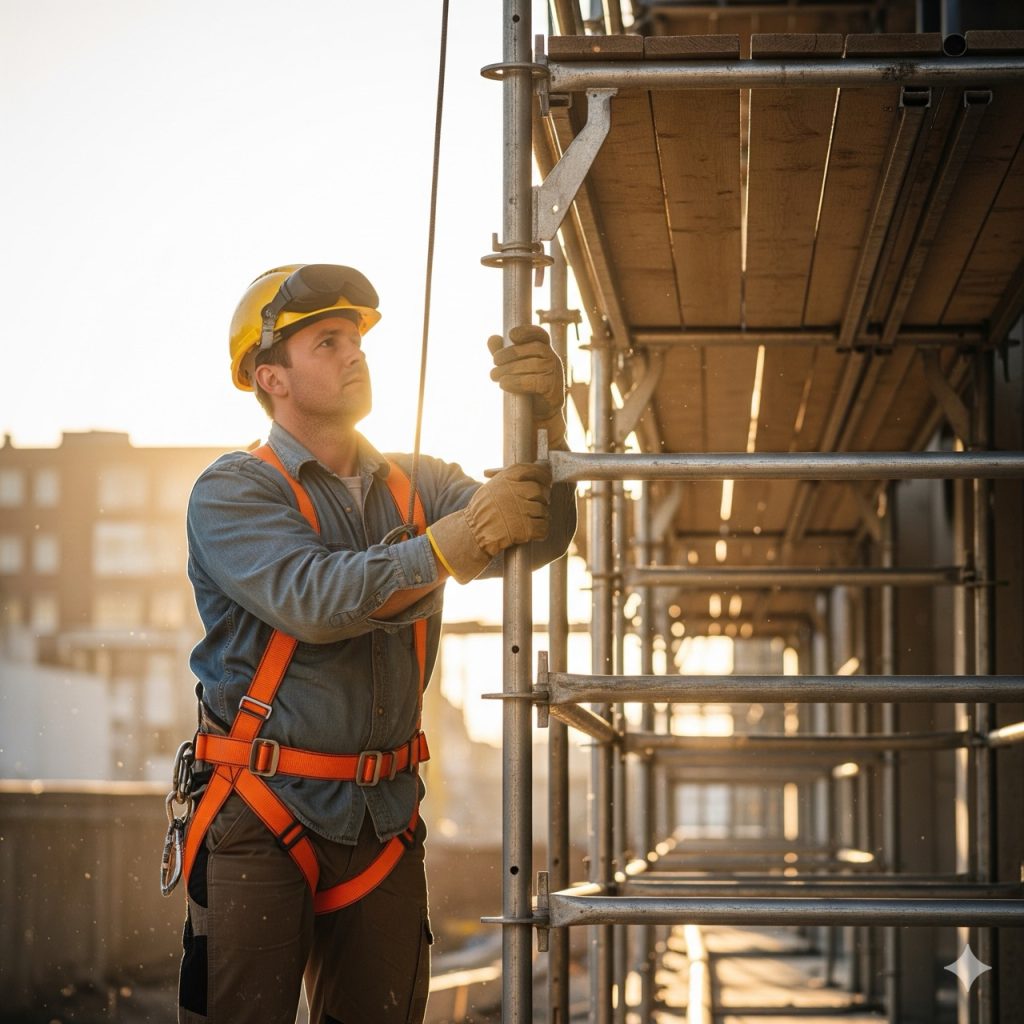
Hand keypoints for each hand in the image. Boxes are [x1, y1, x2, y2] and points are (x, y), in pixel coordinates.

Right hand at [426, 463, 551, 583]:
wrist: (472, 533)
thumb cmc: (482, 510)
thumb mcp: (492, 487)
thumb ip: (512, 478)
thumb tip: (542, 465)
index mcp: (507, 478)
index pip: (533, 470)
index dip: (543, 475)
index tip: (547, 481)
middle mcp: (515, 491)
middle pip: (540, 491)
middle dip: (541, 499)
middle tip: (535, 505)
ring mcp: (521, 510)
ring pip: (543, 510)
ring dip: (540, 516)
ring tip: (528, 520)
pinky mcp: (526, 528)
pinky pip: (544, 527)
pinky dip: (541, 531)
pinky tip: (534, 532)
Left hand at [488, 325, 564, 419]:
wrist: (538, 412)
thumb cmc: (526, 386)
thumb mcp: (513, 367)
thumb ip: (503, 353)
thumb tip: (492, 338)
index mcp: (544, 349)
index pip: (540, 334)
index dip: (527, 332)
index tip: (511, 335)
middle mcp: (552, 358)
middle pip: (533, 348)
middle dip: (510, 354)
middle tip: (494, 362)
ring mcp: (554, 373)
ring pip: (532, 365)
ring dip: (509, 370)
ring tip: (494, 376)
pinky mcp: (551, 388)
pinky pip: (533, 381)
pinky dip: (516, 382)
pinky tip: (504, 384)